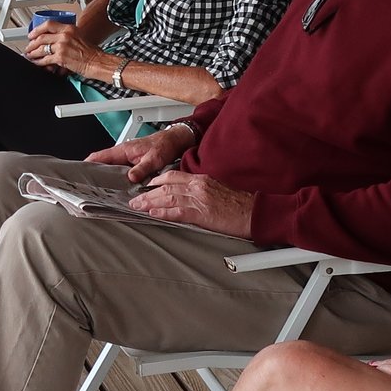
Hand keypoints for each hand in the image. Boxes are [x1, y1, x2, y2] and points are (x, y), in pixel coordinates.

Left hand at [24, 22, 106, 77]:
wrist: (97, 62)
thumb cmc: (91, 52)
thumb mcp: (78, 36)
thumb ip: (66, 35)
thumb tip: (54, 39)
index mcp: (69, 28)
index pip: (48, 24)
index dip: (37, 30)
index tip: (32, 34)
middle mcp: (64, 35)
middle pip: (41, 37)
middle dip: (32, 43)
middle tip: (28, 47)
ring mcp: (62, 46)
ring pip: (41, 48)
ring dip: (33, 53)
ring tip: (30, 55)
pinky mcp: (60, 57)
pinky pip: (45, 59)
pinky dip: (39, 62)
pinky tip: (37, 63)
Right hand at [86, 125, 187, 181]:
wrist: (174, 141)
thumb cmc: (163, 145)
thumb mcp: (154, 159)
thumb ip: (142, 169)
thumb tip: (130, 178)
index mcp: (123, 150)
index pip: (98, 157)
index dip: (86, 164)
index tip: (78, 173)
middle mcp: (122, 154)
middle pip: (102, 164)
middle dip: (94, 174)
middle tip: (89, 187)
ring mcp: (126, 159)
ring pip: (111, 169)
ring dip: (106, 178)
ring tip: (102, 191)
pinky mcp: (132, 163)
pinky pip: (119, 171)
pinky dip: (117, 178)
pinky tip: (119, 188)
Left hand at [123, 170, 254, 235]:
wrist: (255, 212)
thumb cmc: (240, 203)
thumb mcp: (218, 189)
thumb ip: (201, 189)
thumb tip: (185, 195)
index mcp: (202, 179)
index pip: (173, 175)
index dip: (156, 181)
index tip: (146, 186)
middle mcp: (198, 186)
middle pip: (166, 186)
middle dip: (147, 193)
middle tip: (135, 199)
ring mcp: (199, 199)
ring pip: (168, 198)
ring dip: (149, 202)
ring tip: (137, 207)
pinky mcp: (202, 214)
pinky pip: (178, 212)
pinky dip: (164, 213)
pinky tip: (154, 214)